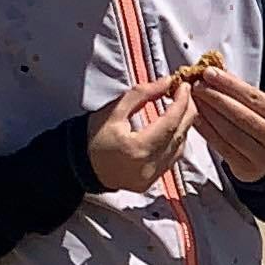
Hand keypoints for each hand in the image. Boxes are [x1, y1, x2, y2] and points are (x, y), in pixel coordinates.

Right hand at [85, 77, 200, 193]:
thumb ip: (142, 94)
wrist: (77, 165)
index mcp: (137, 148)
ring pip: (179, 149)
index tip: (184, 87)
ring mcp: (150, 178)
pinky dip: (175, 142)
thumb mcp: (114, 110)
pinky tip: (173, 128)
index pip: (170, 123)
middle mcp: (148, 167)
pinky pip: (171, 160)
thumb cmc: (92, 137)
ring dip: (183, 127)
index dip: (181, 103)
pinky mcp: (150, 182)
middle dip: (187, 112)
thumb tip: (167, 82)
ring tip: (180, 108)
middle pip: (179, 136)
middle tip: (185, 94)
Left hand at [180, 68, 264, 184]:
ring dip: (208, 113)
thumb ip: (243, 93)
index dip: (230, 84)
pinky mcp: (245, 168)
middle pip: (240, 114)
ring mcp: (261, 157)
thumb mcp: (264, 110)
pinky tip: (196, 118)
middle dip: (215, 97)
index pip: (254, 98)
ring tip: (195, 99)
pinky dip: (206, 130)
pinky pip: (221, 146)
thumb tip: (215, 74)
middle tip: (197, 85)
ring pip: (229, 131)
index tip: (210, 73)